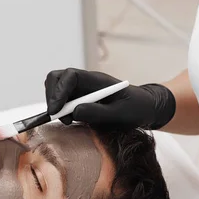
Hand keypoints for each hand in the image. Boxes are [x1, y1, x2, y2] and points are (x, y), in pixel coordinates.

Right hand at [45, 68, 175, 128]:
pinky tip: (70, 120)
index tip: (56, 111)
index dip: (59, 91)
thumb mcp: (121, 114)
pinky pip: (63, 99)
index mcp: (97, 80)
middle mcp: (86, 81)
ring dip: (55, 104)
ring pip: (57, 88)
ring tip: (66, 121)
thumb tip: (74, 111)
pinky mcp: (80, 98)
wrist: (145, 108)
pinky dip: (60, 110)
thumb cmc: (137, 109)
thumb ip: (98, 112)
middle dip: (52, 96)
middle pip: (57, 78)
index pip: (70, 76)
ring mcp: (82, 89)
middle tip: (57, 117)